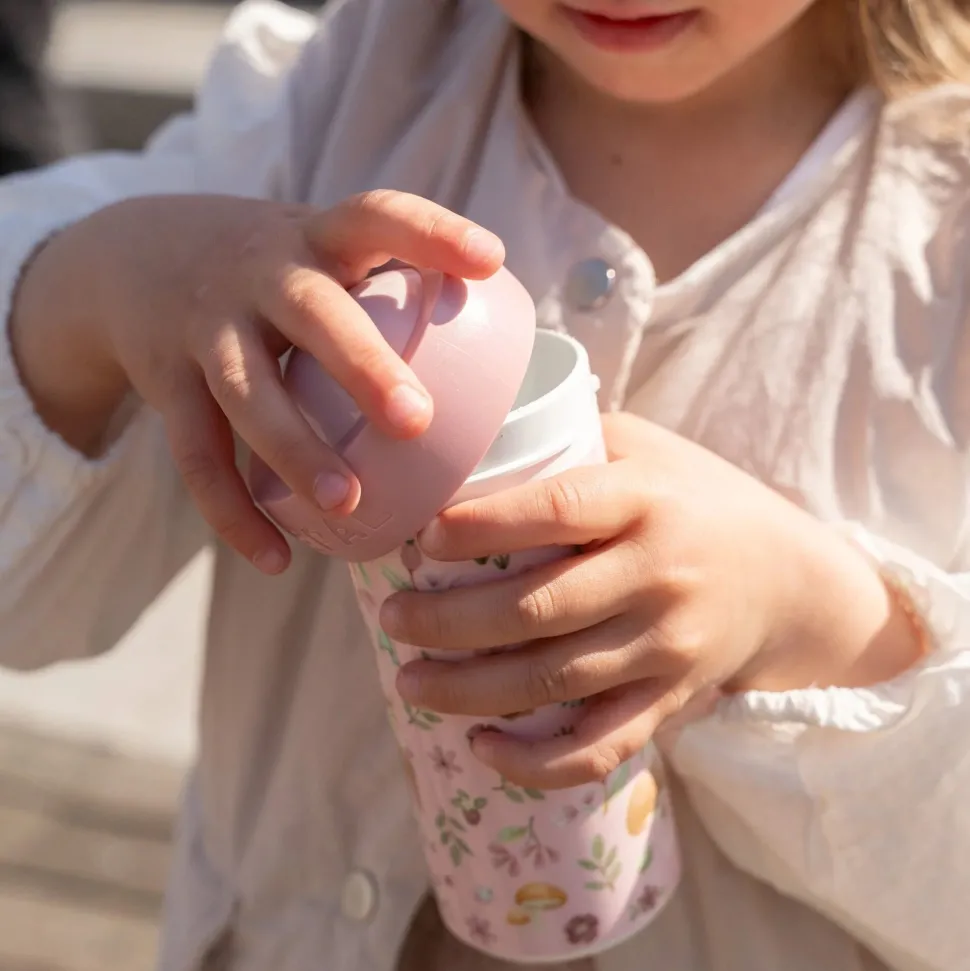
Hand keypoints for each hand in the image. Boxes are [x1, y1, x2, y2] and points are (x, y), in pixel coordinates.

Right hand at [11, 191, 502, 571]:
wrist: (135, 257)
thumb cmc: (271, 270)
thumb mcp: (320, 251)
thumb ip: (388, 288)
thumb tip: (496, 372)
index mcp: (316, 239)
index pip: (376, 216)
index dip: (432, 233)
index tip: (492, 262)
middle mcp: (260, 274)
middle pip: (312, 313)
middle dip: (363, 366)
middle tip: (416, 421)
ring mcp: (208, 328)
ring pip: (248, 392)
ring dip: (296, 450)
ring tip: (346, 504)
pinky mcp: (168, 382)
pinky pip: (198, 456)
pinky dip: (234, 512)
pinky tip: (277, 558)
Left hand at [381, 413, 922, 788]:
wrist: (791, 580)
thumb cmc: (700, 501)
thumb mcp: (649, 449)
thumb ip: (573, 440)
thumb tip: (475, 439)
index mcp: (646, 502)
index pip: (558, 512)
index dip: (484, 526)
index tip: (423, 537)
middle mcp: (658, 577)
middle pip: (538, 610)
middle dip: (449, 621)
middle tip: (394, 617)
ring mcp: (667, 648)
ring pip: (554, 682)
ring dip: (469, 690)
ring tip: (409, 680)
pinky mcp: (672, 701)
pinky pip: (601, 747)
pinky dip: (537, 762)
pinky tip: (482, 748)